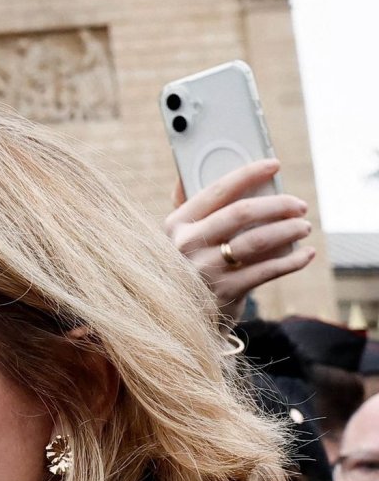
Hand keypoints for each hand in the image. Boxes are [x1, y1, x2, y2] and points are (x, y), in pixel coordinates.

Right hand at [165, 159, 313, 323]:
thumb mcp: (179, 238)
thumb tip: (184, 173)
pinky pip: (267, 271)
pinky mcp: (225, 292)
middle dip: (277, 205)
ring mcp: (205, 270)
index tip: (273, 165)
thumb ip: (186, 208)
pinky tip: (305, 254)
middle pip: (242, 213)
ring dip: (288, 230)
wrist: (184, 315)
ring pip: (257, 241)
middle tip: (299, 205)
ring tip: (304, 227)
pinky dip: (292, 261)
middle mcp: (187, 245)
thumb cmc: (189, 266)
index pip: (217, 191)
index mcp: (176, 225)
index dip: (248, 174)